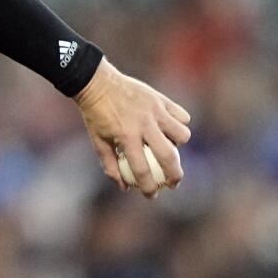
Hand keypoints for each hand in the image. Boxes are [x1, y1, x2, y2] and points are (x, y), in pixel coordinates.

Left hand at [74, 58, 191, 198]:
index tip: (151, 195)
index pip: (142, 169)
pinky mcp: (161, 99)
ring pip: (182, 134)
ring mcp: (155, 110)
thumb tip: (125, 187)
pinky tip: (171, 129)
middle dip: (175, 175)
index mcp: (126, 136)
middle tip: (173, 183)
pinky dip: (180, 124)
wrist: (97, 82)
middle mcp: (144, 124)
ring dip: (179, 146)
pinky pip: (182, 115)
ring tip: (170, 149)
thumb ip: (110, 165)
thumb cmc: (96, 114)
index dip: (148, 187)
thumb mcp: (97, 141)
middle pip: (169, 156)